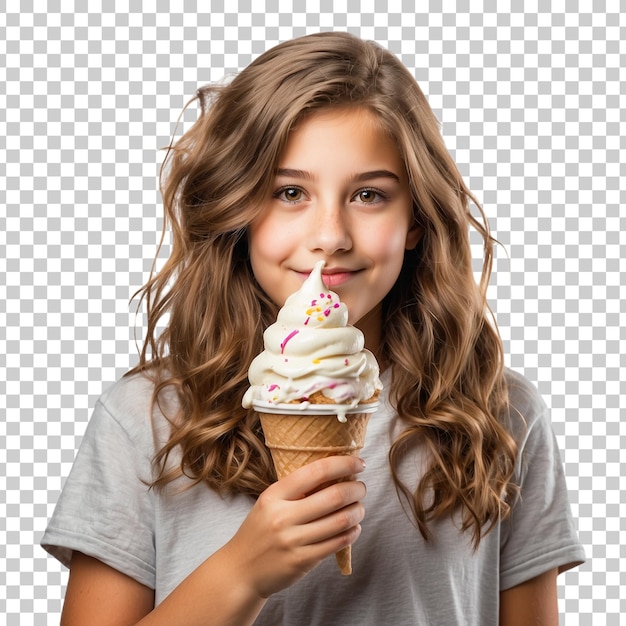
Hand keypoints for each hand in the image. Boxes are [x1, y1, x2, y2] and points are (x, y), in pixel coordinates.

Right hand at [222, 455, 366, 598]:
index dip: (343, 464)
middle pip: (334, 496)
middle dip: (356, 489)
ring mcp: (293, 541)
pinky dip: (352, 532)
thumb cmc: (260, 531)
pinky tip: (354, 527)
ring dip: (357, 511)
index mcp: (274, 495)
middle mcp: (283, 516)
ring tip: (359, 507)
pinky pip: (337, 543)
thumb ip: (296, 489)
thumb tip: (335, 473)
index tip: (358, 463)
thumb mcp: (269, 502)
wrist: (241, 570)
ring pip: (340, 520)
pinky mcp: (302, 561)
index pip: (316, 472)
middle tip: (361, 487)